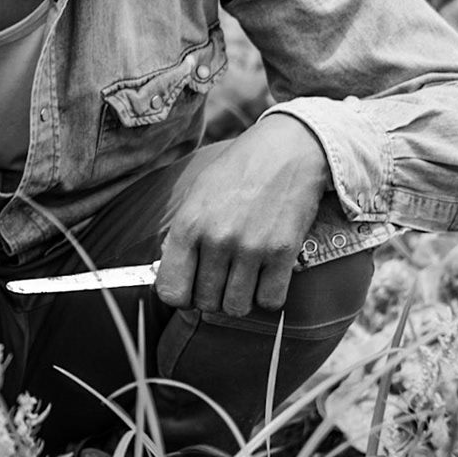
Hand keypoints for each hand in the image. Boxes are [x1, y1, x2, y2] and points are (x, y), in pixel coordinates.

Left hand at [156, 115, 330, 317]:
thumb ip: (181, 235)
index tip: (190, 287)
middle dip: (212, 295)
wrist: (288, 149)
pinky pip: (270, 301)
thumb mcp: (197, 194)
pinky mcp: (283, 253)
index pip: (170, 291)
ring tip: (244, 275)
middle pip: (205, 303)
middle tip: (222, 276)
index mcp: (188, 225)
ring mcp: (251, 248)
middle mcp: (217, 239)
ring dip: (240, 298)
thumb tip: (169, 272)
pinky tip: (267, 275)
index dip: (180, 295)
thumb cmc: (239, 171)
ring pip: (236, 307)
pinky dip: (268, 295)